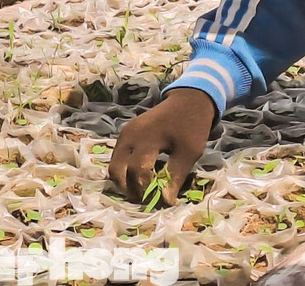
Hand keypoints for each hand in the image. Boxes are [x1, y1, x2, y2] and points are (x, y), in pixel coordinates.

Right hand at [108, 88, 216, 204]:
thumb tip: (165, 201)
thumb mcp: (188, 153)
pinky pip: (117, 158)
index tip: (162, 201)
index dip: (148, 191)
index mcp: (146, 138)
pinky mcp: (125, 134)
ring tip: (144, 192)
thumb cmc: (190, 127)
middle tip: (147, 200)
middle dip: (130, 190)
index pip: (138, 172)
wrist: (187, 101)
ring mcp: (125, 134)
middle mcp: (129, 136)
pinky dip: (124, 171)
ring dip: (125, 182)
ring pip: (114, 166)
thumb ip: (175, 176)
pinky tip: (141, 178)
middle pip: (117, 171)